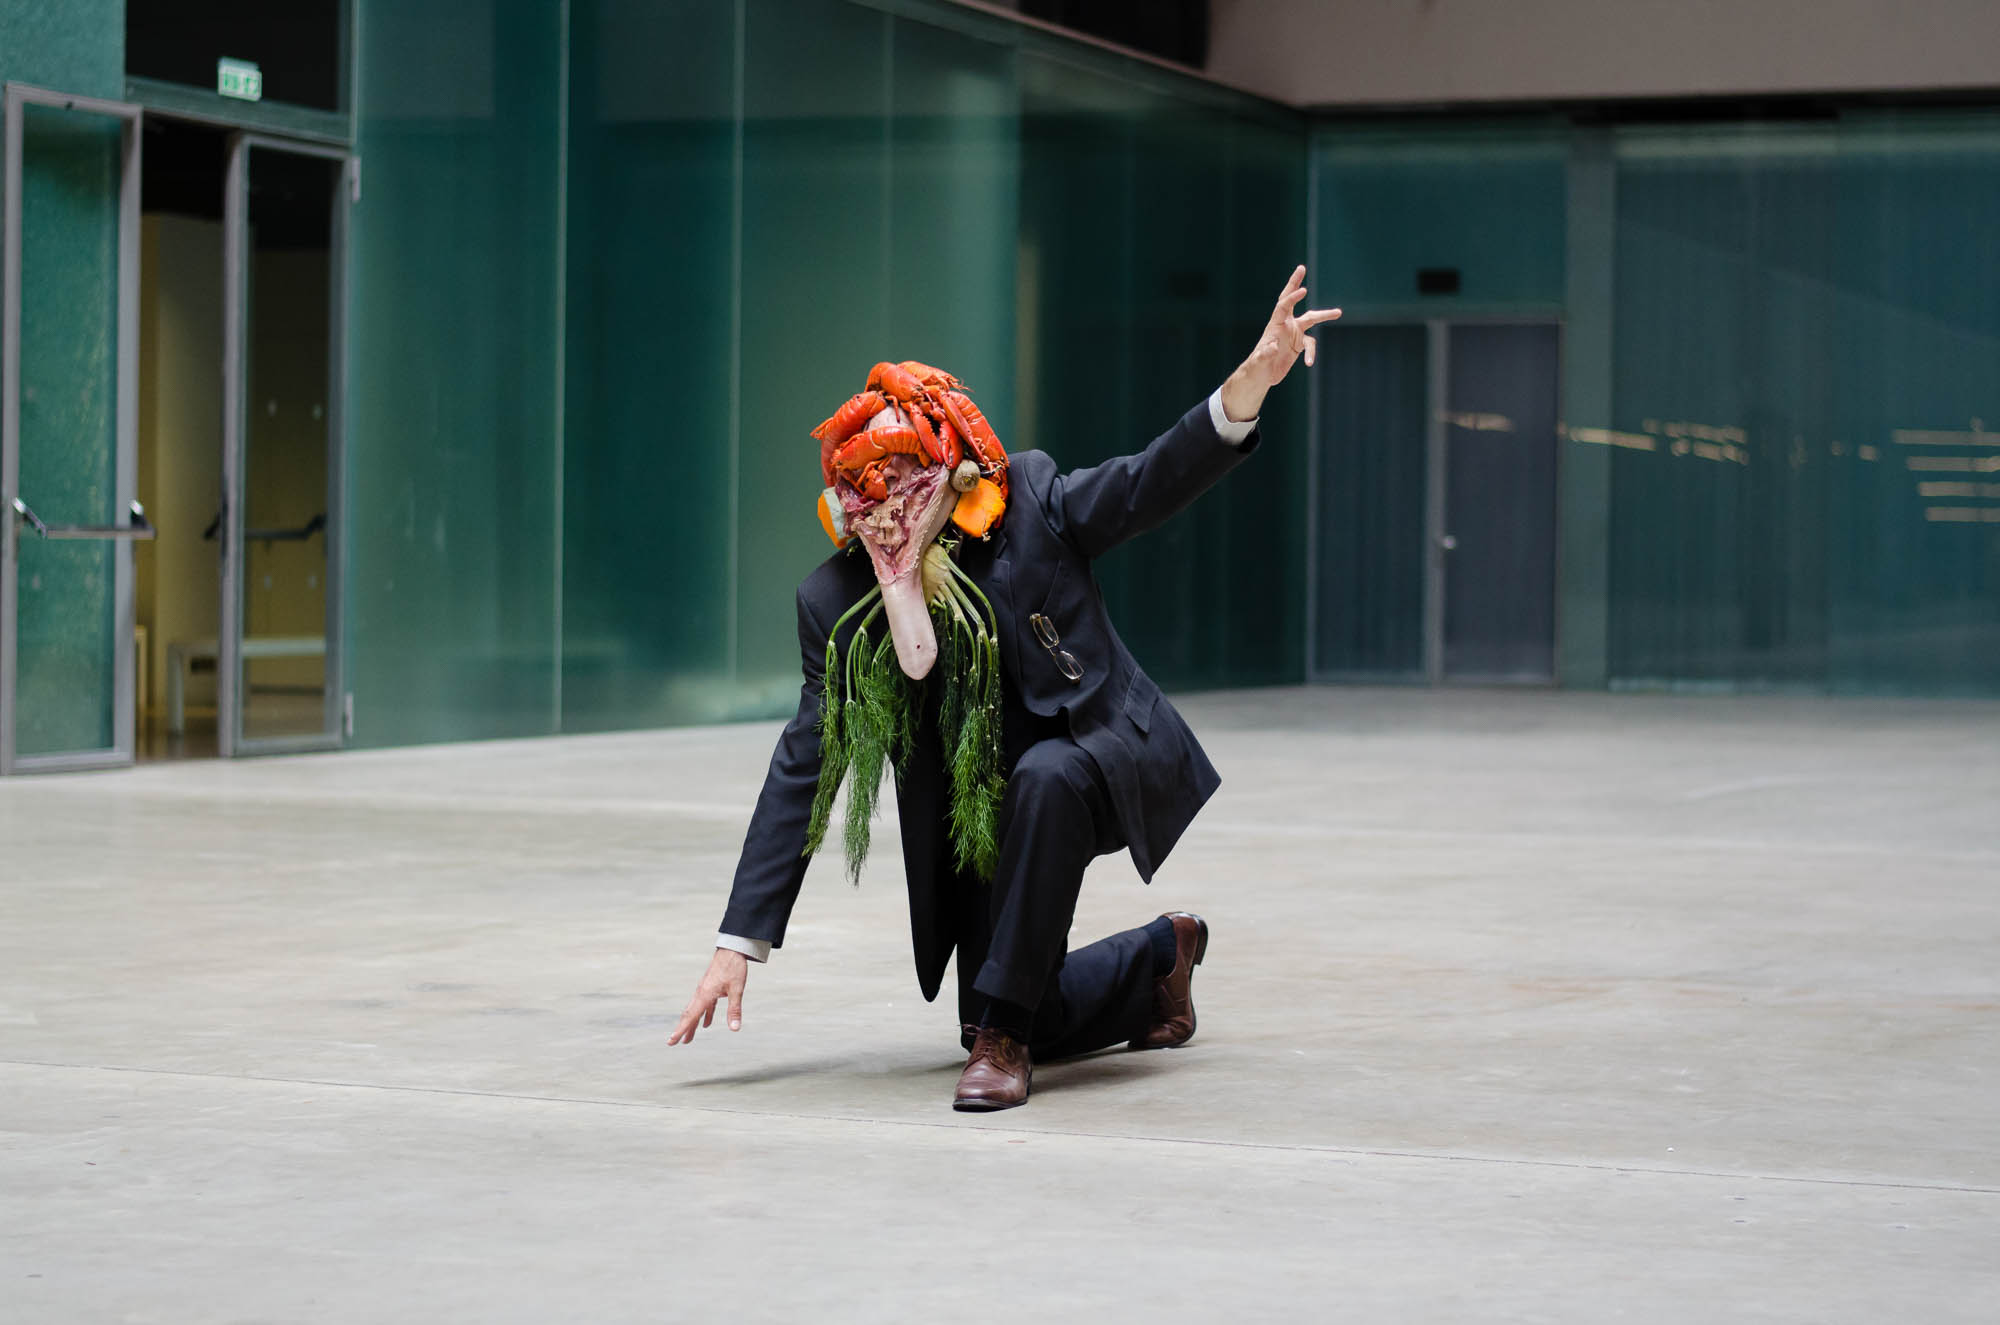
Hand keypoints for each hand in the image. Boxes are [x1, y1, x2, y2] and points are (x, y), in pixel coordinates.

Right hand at [668, 947, 748, 1044]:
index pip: (690, 1017)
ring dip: (692, 1025)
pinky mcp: (710, 987)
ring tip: (688, 1038)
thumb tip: (734, 1029)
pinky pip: (704, 1005)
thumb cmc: (733, 967)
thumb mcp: (737, 990)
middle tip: (674, 1043)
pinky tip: (706, 1024)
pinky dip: (704, 1015)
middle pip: (689, 1015)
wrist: (732, 949)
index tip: (671, 1041)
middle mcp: (701, 993)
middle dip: (682, 1030)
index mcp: (705, 995)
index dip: (681, 1030)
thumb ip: (734, 1010)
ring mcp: (704, 990)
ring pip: (695, 1011)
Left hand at [1218, 265, 1340, 423]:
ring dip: (1324, 315)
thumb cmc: (1257, 367)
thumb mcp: (1258, 363)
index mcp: (1274, 325)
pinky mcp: (1298, 344)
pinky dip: (1312, 353)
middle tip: (1301, 268)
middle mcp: (1285, 325)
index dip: (1292, 297)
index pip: (1284, 306)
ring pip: (1311, 320)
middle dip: (1295, 284)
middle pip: (1293, 301)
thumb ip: (1264, 355)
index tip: (1303, 290)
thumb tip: (1271, 347)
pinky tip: (1310, 364)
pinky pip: (1311, 344)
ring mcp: (1293, 333)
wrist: (1261, 376)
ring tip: (1339, 312)